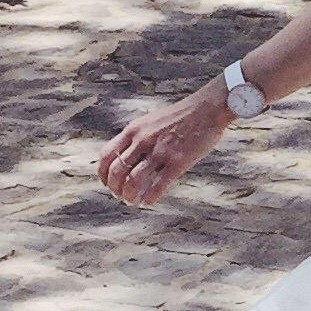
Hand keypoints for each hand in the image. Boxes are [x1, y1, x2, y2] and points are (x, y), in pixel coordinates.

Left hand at [98, 85, 230, 206]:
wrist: (207, 108)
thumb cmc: (181, 116)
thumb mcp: (151, 121)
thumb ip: (138, 136)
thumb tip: (127, 155)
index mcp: (134, 130)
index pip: (107, 155)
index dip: (103, 173)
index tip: (107, 183)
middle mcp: (143, 141)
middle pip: (117, 171)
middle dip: (115, 188)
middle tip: (119, 196)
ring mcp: (160, 152)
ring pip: (134, 181)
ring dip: (129, 195)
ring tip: (133, 202)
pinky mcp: (178, 162)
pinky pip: (157, 186)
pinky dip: (149, 198)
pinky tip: (149, 202)